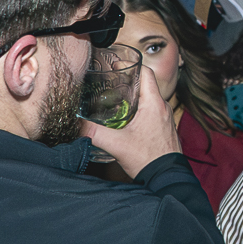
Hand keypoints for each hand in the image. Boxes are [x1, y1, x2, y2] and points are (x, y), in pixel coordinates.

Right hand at [82, 60, 180, 178]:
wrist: (166, 178)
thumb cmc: (148, 159)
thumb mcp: (117, 144)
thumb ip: (94, 133)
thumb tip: (76, 125)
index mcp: (154, 104)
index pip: (146, 72)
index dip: (131, 65)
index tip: (117, 66)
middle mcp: (163, 108)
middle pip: (147, 84)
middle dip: (130, 81)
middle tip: (113, 82)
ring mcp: (166, 119)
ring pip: (150, 99)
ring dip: (135, 96)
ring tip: (118, 99)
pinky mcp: (165, 129)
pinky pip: (154, 111)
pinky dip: (141, 109)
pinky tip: (128, 119)